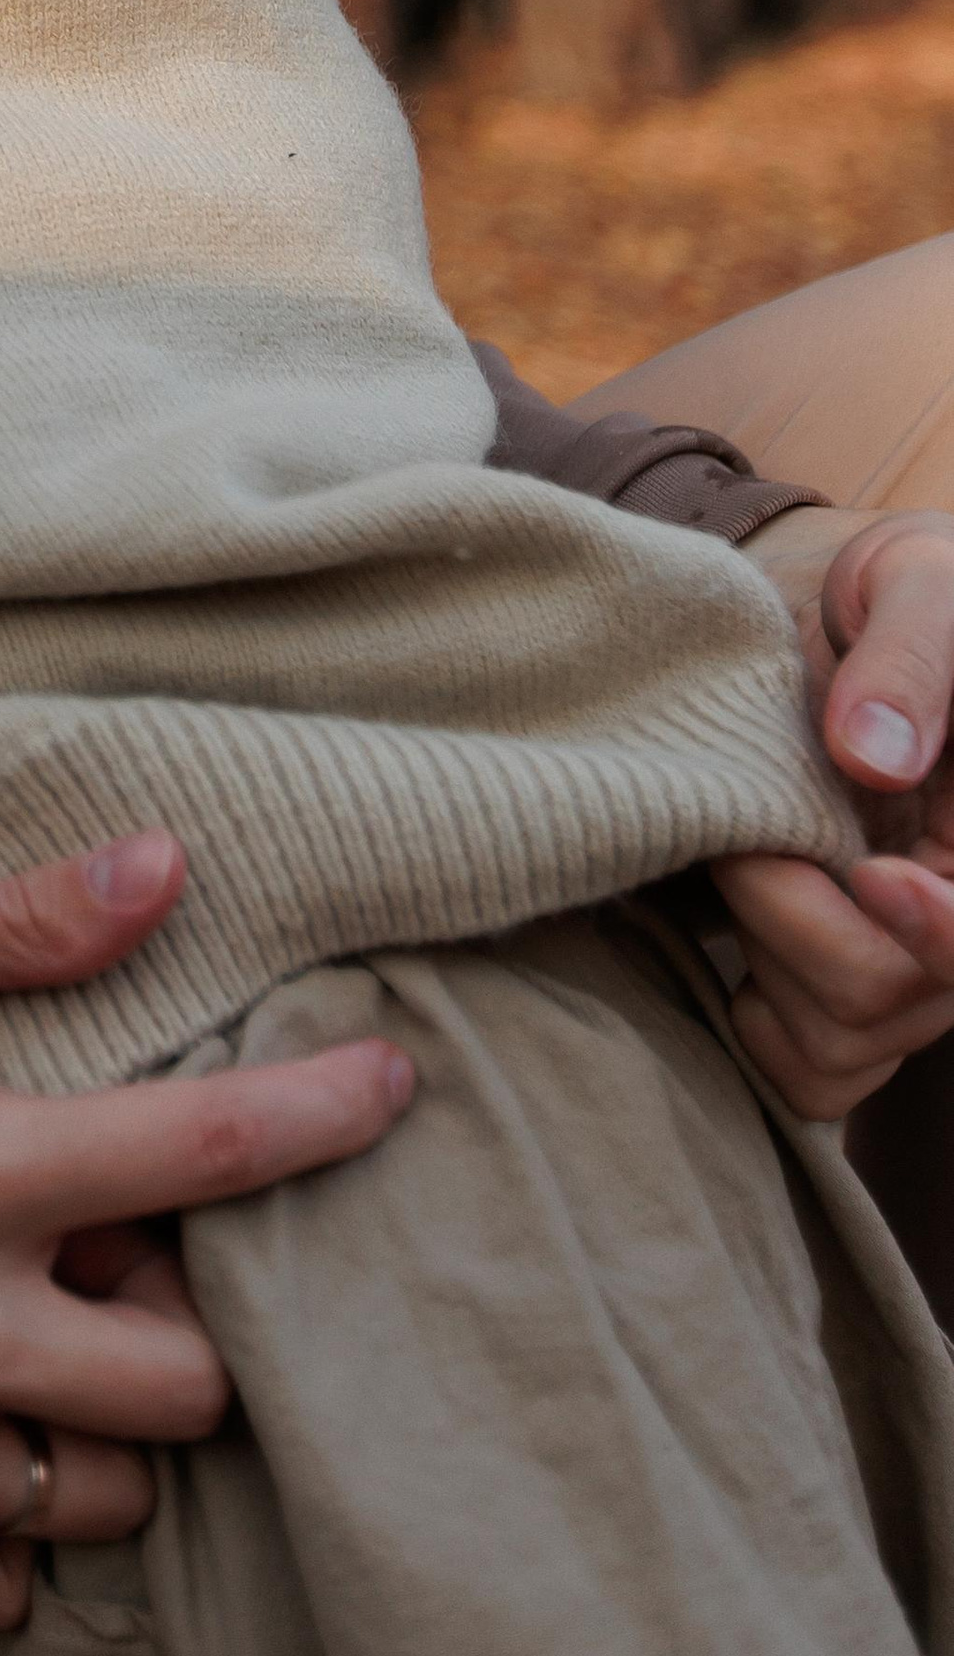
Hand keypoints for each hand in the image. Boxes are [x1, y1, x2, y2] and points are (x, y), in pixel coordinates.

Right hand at [0, 833, 412, 1627]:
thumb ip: (16, 924)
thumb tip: (164, 869)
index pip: (202, 1157)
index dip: (321, 1114)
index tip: (387, 1083)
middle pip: (187, 1381)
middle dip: (199, 1310)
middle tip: (126, 1237)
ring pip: (102, 1494)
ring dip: (117, 1416)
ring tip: (56, 1320)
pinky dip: (18, 1516)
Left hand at [714, 503, 953, 1118]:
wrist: (849, 614)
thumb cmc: (902, 589)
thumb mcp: (918, 586)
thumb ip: (909, 661)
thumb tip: (870, 755)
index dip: (931, 932)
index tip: (870, 871)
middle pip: (895, 1000)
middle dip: (798, 919)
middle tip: (743, 830)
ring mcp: (904, 961)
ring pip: (841, 1046)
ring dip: (764, 963)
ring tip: (733, 856)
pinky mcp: (840, 977)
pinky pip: (809, 1068)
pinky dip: (756, 1024)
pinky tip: (723, 937)